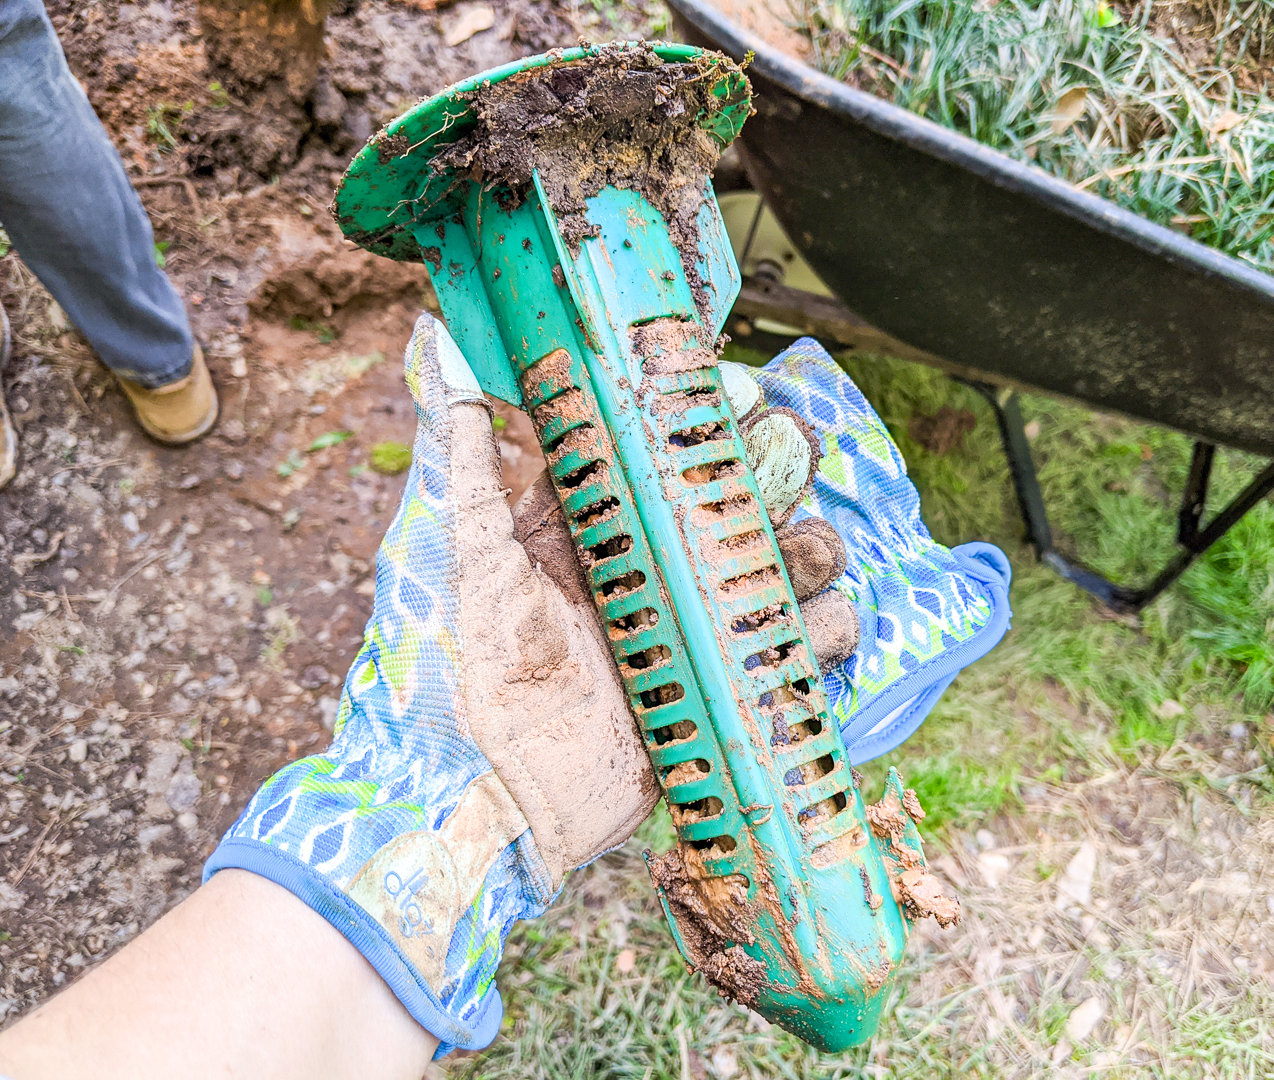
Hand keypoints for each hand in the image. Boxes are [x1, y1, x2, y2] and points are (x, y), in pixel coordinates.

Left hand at [203, 316, 867, 1053]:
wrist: (475, 798)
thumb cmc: (450, 667)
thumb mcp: (457, 554)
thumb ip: (469, 462)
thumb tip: (451, 355)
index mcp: (591, 526)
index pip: (668, 452)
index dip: (710, 417)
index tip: (736, 392)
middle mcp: (650, 571)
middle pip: (742, 501)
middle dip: (778, 474)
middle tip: (785, 464)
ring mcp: (690, 633)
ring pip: (785, 569)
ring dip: (812, 549)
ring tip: (803, 553)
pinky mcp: (719, 696)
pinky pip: (797, 655)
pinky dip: (824, 636)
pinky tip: (816, 629)